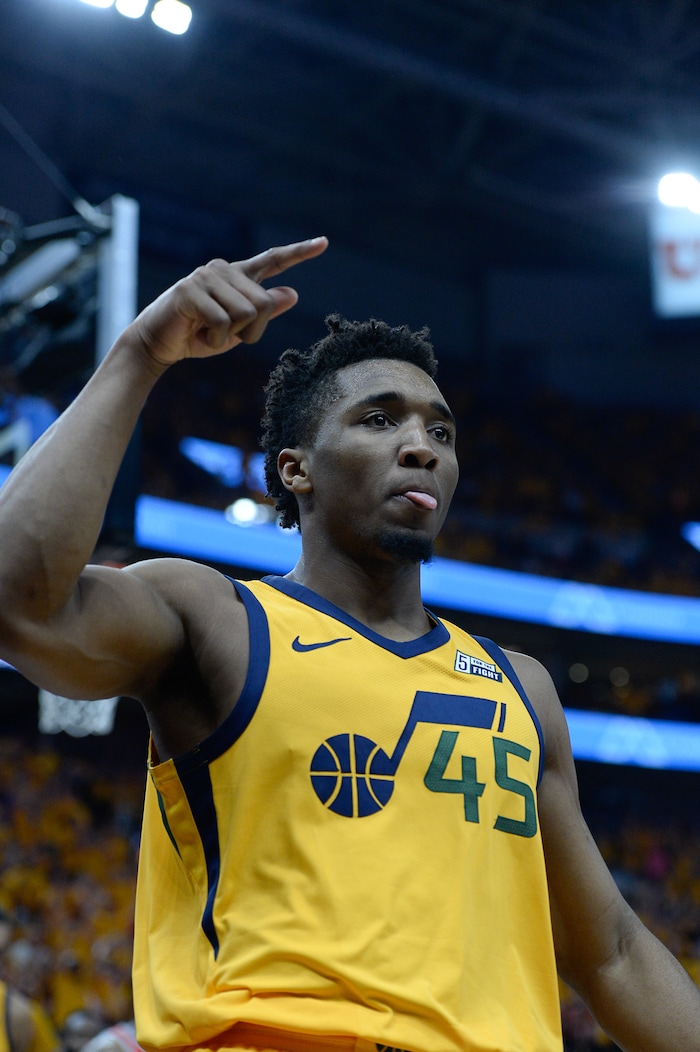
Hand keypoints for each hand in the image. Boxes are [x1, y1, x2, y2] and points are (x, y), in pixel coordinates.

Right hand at [129, 236, 327, 365]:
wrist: (157, 344)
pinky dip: (214, 340)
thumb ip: (264, 312)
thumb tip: (293, 293)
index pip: (272, 260)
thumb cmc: (198, 336)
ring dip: (231, 336)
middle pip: (263, 304)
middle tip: (226, 336)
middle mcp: (223, 269)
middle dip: (252, 332)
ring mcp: (205, 277)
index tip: (324, 242)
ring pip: (246, 312)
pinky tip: (198, 334)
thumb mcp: (238, 329)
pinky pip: (222, 322)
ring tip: (208, 333)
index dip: (299, 253)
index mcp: (237, 276)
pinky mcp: (189, 291)